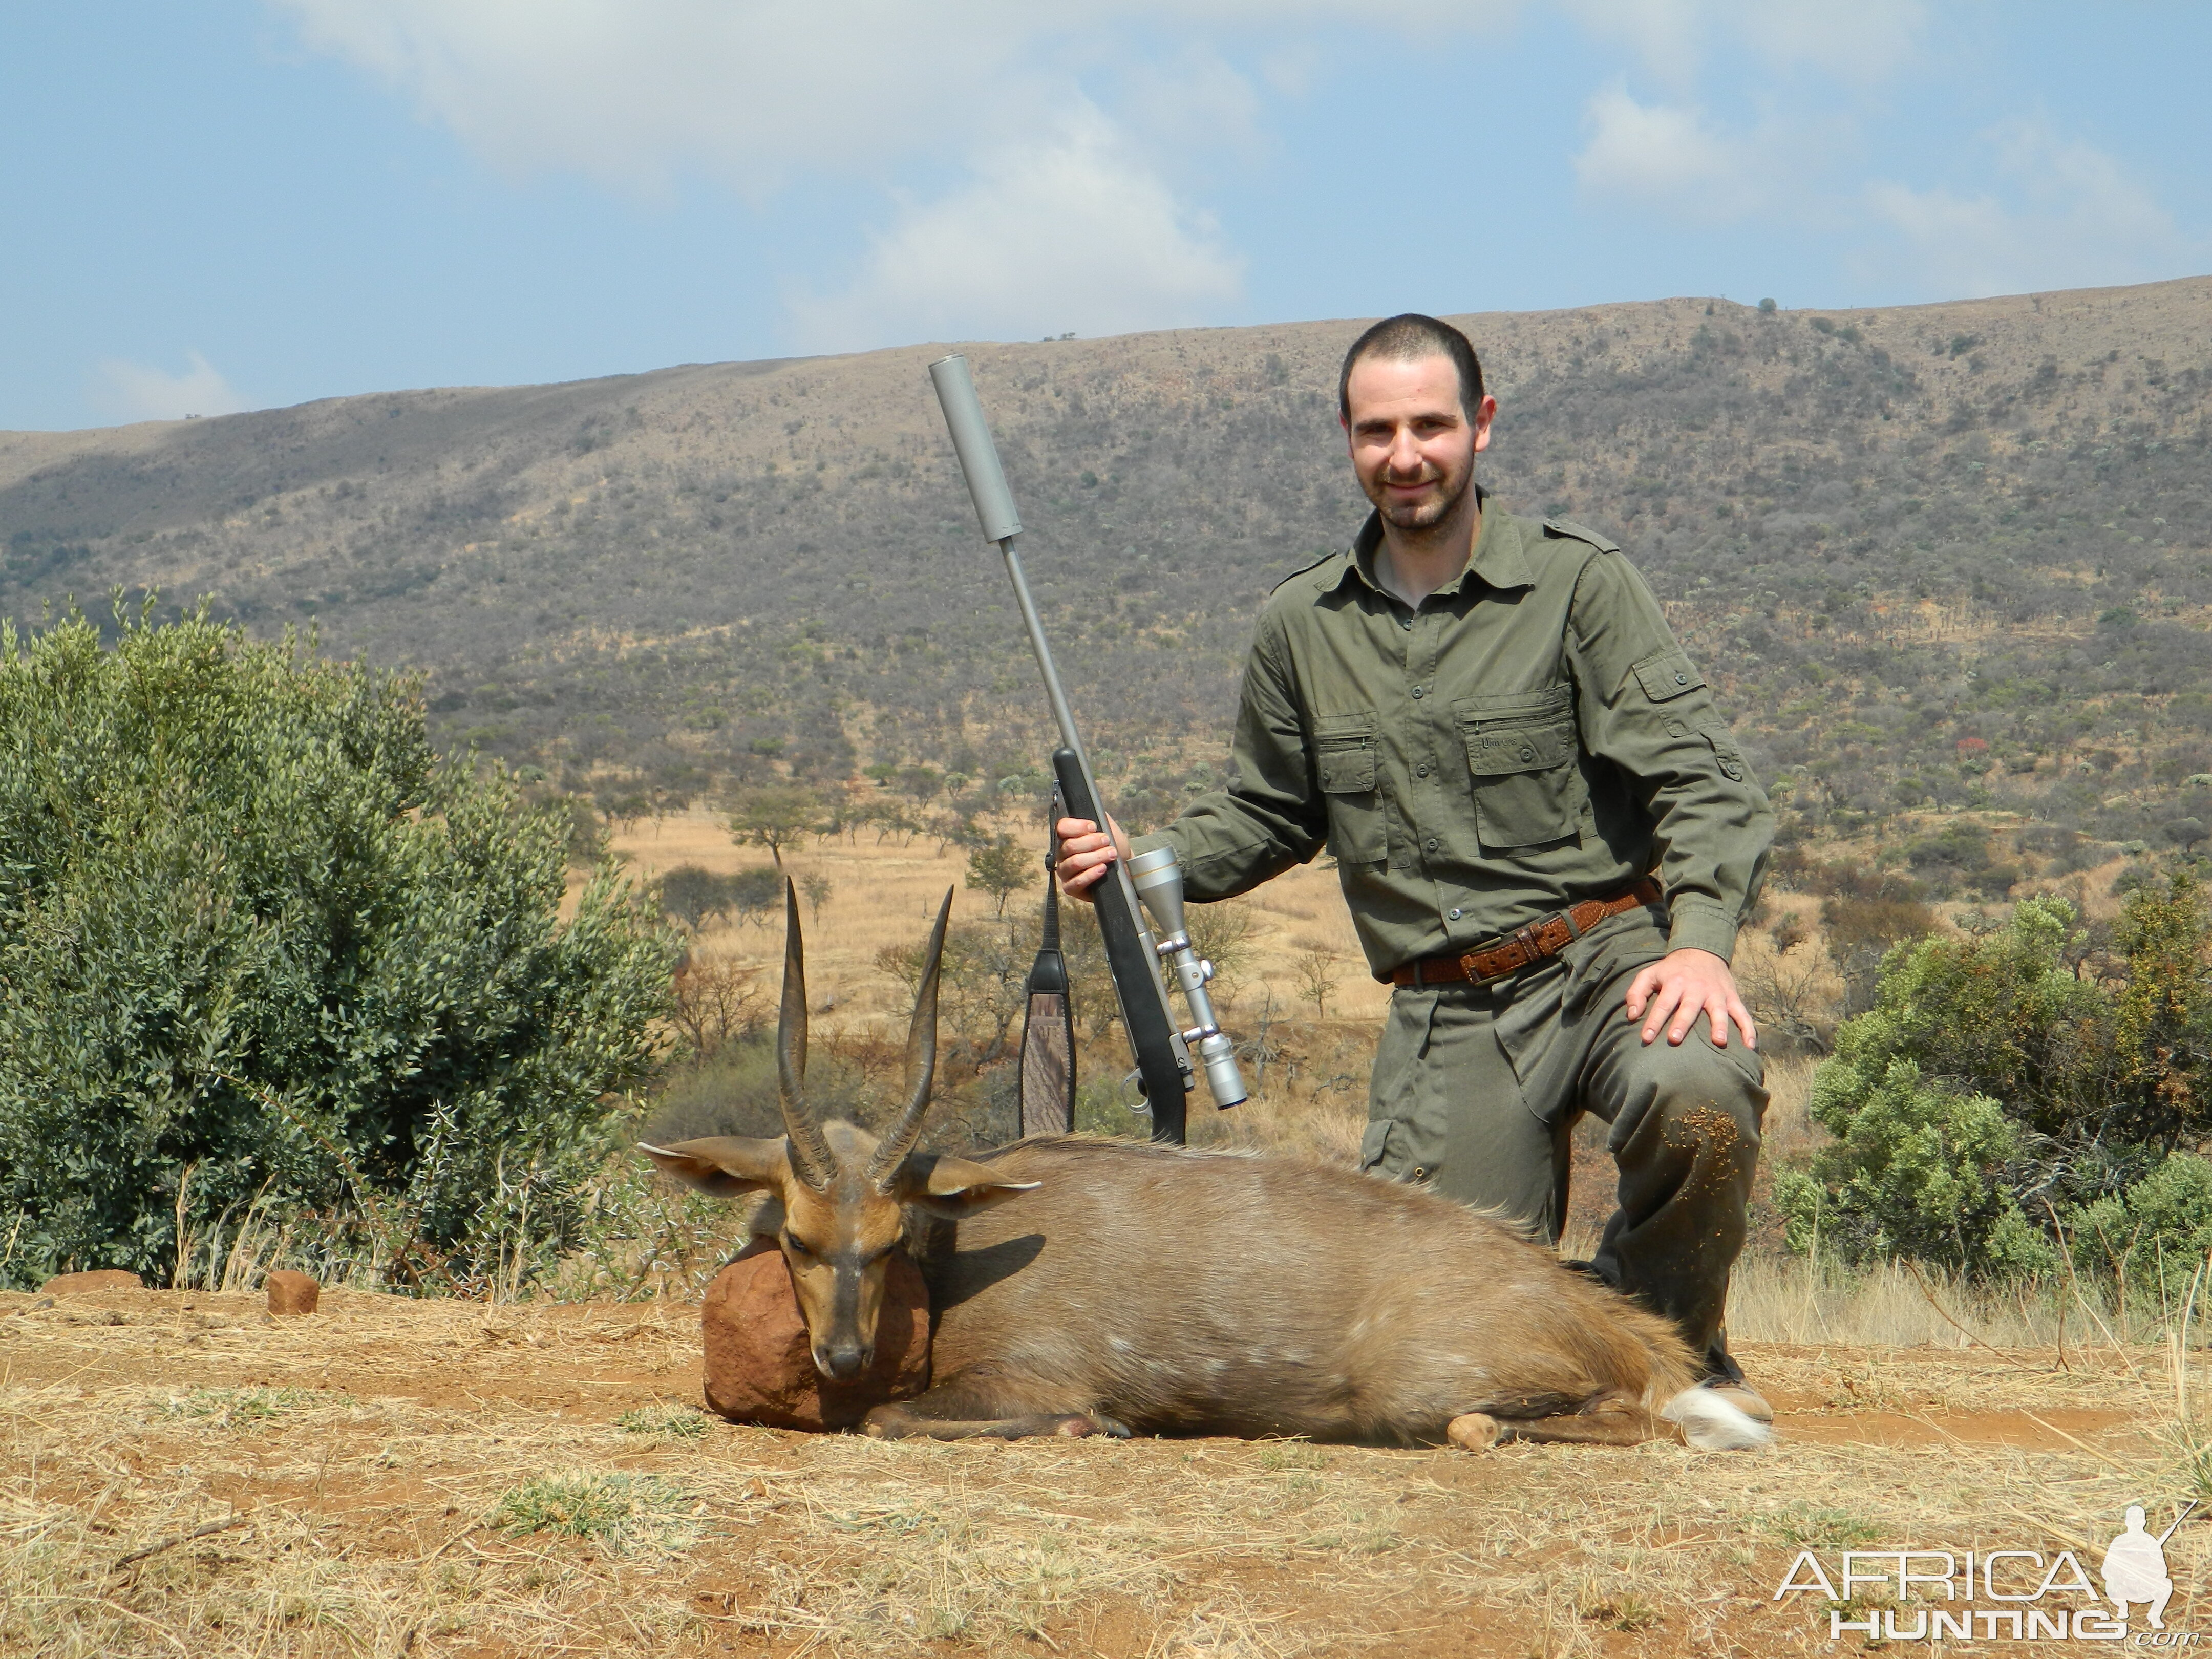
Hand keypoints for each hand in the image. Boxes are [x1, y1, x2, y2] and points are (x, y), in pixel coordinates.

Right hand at [1054, 814, 1129, 900]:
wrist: (1125, 867)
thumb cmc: (1113, 846)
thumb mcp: (1108, 827)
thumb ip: (1098, 816)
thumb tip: (1091, 807)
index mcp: (1067, 836)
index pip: (1061, 827)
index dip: (1077, 827)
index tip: (1094, 827)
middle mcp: (1062, 854)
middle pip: (1069, 846)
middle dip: (1091, 842)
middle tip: (1107, 842)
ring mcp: (1064, 871)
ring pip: (1074, 862)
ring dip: (1095, 857)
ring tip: (1111, 854)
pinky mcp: (1070, 888)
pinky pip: (1076, 881)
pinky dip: (1091, 874)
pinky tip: (1102, 869)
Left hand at [1623, 948, 1756, 1048]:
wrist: (1703, 950)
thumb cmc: (1672, 969)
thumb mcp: (1650, 974)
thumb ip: (1636, 993)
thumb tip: (1631, 1016)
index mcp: (1675, 982)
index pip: (1663, 1003)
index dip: (1653, 1020)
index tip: (1645, 1037)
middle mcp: (1696, 988)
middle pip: (1689, 1007)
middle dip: (1682, 1023)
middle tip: (1674, 1039)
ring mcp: (1717, 993)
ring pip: (1718, 1010)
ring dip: (1719, 1025)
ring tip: (1718, 1042)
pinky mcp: (1732, 997)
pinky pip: (1742, 1014)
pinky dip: (1748, 1029)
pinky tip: (1749, 1046)